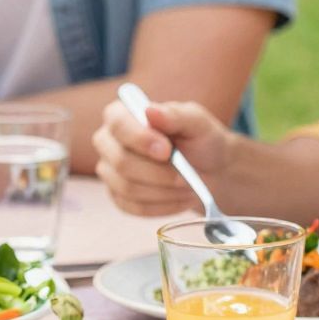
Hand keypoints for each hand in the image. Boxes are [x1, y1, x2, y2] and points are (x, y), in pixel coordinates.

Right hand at [92, 97, 232, 216]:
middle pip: (120, 161)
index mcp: (121, 114)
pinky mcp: (119, 197)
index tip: (167, 150)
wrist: (210, 171)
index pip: (118, 124)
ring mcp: (110, 171)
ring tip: (189, 187)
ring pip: (128, 188)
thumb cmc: (200, 140)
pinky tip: (181, 199)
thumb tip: (150, 111)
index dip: (140, 139)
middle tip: (186, 176)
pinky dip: (164, 206)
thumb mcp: (196, 122)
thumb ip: (175, 114)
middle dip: (158, 173)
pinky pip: (135, 208)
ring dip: (165, 191)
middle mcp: (108, 142)